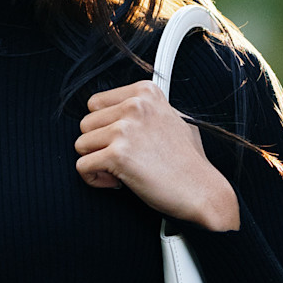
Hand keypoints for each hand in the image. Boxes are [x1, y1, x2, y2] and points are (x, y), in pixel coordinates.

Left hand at [75, 81, 239, 230]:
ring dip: (96, 162)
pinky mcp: (118, 155)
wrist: (201, 190)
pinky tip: (116, 182)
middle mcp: (135, 105)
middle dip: (98, 145)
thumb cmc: (187, 161)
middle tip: (122, 160)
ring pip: (81, 144)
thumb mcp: (172, 118)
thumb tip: (116, 109)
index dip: (104, 127)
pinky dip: (94, 179)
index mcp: (145, 92)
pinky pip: (82, 166)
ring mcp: (125, 129)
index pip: (95, 103)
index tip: (122, 143)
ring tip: (120, 172)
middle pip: (85, 124)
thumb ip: (144, 109)